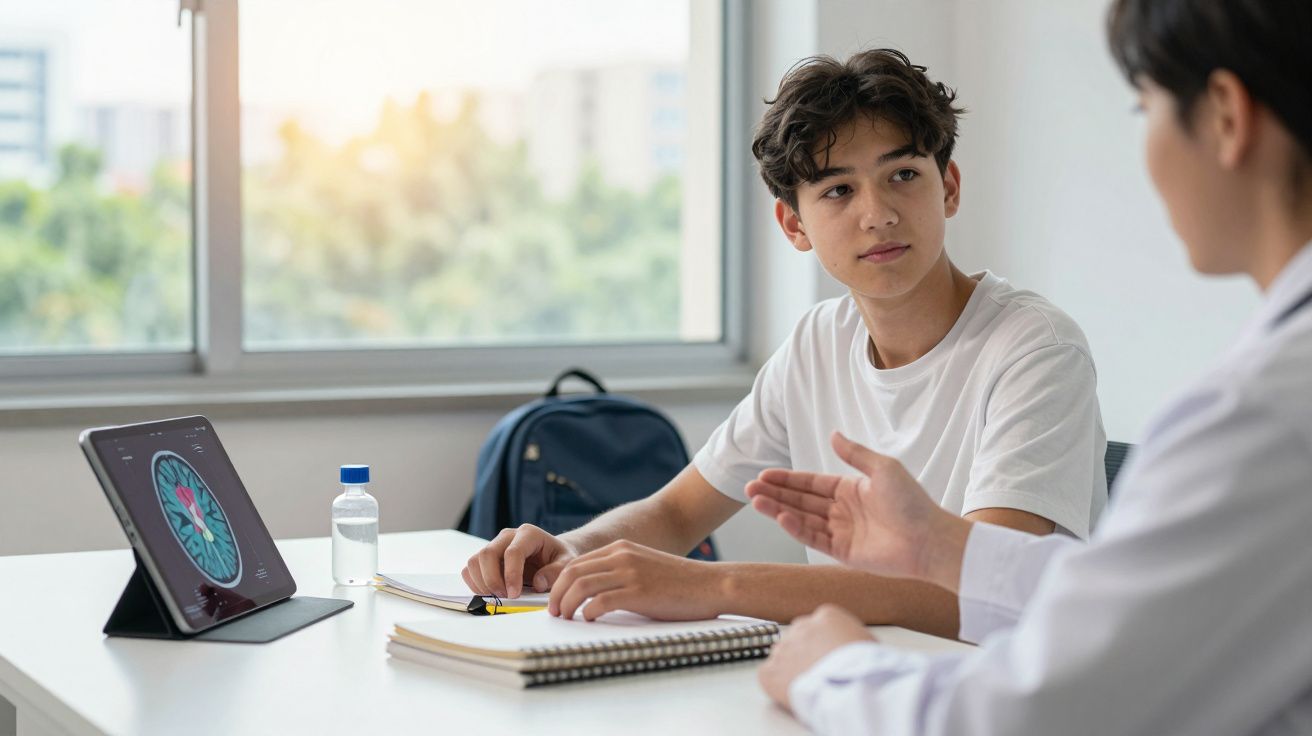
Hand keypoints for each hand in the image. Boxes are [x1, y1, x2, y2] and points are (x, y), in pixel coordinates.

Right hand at [461, 524, 578, 598]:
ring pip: (475, 561)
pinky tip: (489, 592)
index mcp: (528, 534)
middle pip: (487, 554)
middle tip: (505, 597)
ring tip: (498, 596)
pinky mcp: (486, 557)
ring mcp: (494, 545)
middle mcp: (507, 536)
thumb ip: (555, 572)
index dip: (511, 575)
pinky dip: (474, 583)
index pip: (512, 552)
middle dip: (492, 580)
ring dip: (482, 583)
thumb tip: (538, 583)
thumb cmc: (558, 557)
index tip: (514, 594)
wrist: (551, 554)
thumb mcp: (566, 563)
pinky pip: (470, 568)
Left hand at [548, 540, 725, 620]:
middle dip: (556, 594)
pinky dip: (588, 613)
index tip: (556, 600)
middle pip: (572, 573)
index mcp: (621, 549)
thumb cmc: (680, 583)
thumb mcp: (644, 566)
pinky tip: (589, 620)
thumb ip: (620, 572)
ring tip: (565, 618)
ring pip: (581, 586)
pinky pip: (600, 601)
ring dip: (567, 605)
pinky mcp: (638, 592)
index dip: (559, 583)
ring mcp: (630, 573)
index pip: (576, 563)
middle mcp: (622, 556)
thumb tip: (592, 594)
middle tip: (554, 612)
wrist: (712, 584)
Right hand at [744, 432, 970, 589]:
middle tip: (751, 488)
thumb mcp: (883, 468)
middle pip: (801, 501)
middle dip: (775, 494)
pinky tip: (781, 518)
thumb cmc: (912, 502)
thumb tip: (832, 434)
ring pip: (802, 519)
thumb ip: (854, 454)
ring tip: (757, 501)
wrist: (929, 538)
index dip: (787, 479)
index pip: (811, 483)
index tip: (765, 475)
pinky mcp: (844, 552)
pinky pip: (814, 538)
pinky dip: (796, 529)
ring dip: (779, 510)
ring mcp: (842, 531)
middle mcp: (843, 510)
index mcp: (850, 489)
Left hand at [759, 604, 874, 710]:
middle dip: (804, 651)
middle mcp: (801, 627)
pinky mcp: (769, 672)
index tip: (828, 655)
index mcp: (826, 616)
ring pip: (782, 654)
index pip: (818, 623)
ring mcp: (783, 649)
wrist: (851, 690)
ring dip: (790, 667)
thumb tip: (849, 644)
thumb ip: (850, 636)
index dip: (822, 642)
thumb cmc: (866, 669)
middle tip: (817, 670)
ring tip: (809, 684)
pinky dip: (776, 684)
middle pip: (797, 636)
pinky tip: (792, 691)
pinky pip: (767, 674)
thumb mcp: (868, 642)